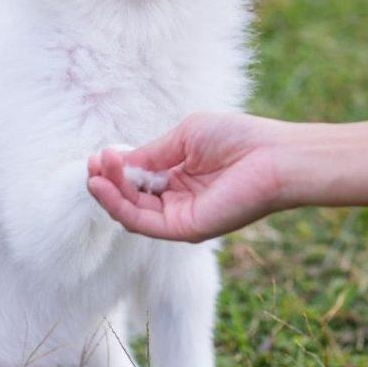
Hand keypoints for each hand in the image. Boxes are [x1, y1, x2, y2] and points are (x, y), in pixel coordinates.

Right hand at [87, 114, 287, 242]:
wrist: (274, 156)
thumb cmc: (237, 138)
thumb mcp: (184, 137)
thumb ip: (150, 153)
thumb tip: (116, 160)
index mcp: (180, 177)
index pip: (138, 179)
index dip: (117, 169)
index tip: (99, 154)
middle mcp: (178, 200)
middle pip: (132, 197)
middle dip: (109, 180)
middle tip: (93, 162)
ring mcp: (181, 217)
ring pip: (132, 212)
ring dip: (110, 193)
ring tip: (94, 172)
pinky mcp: (186, 229)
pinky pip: (143, 223)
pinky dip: (120, 207)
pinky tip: (105, 187)